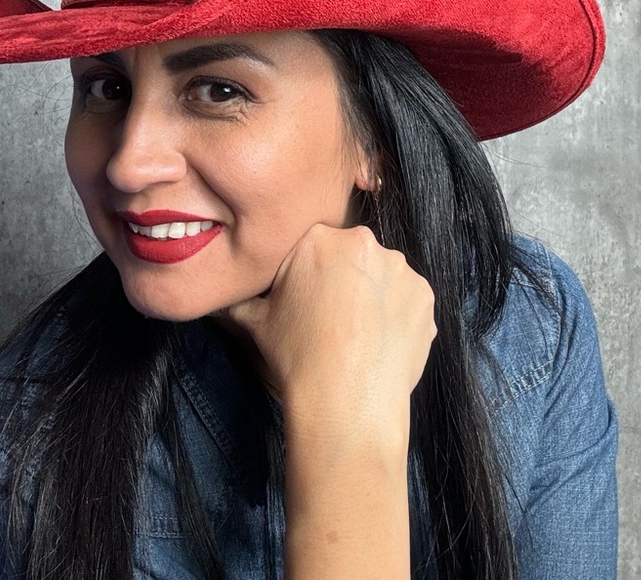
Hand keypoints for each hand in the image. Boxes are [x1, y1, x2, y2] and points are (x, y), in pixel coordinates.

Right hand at [222, 223, 435, 430]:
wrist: (346, 403)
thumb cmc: (296, 357)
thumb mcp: (252, 320)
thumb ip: (237, 295)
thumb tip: (215, 290)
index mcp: (319, 238)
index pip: (313, 242)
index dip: (308, 271)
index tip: (307, 299)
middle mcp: (364, 243)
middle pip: (350, 254)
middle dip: (343, 278)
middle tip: (332, 318)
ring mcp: (400, 269)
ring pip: (381, 274)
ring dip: (372, 294)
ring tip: (358, 334)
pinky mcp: (425, 297)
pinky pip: (407, 298)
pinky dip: (396, 315)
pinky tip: (379, 342)